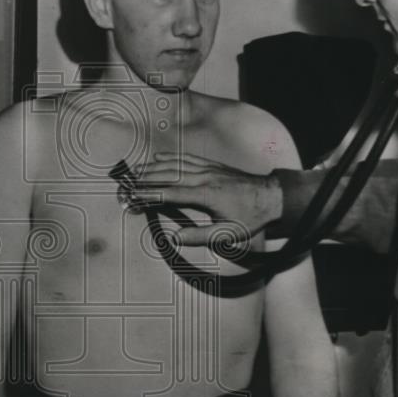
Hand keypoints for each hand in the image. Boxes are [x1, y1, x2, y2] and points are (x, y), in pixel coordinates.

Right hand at [130, 152, 282, 245]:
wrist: (271, 196)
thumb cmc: (250, 218)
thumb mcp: (227, 234)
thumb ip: (199, 237)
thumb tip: (174, 238)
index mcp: (206, 194)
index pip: (171, 192)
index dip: (150, 194)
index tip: (133, 196)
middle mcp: (204, 178)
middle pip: (168, 175)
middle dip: (144, 178)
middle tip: (126, 183)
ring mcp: (207, 169)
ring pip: (174, 165)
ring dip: (152, 166)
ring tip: (134, 170)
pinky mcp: (211, 165)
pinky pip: (185, 159)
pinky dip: (169, 158)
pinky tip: (158, 158)